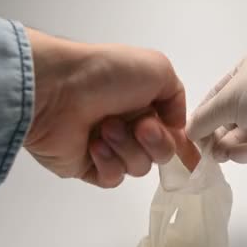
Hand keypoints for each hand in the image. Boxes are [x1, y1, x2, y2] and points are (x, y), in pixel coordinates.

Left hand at [23, 28, 186, 187]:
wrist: (57, 88)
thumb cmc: (107, 73)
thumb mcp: (158, 68)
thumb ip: (177, 97)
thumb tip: (175, 126)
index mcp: (146, 103)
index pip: (173, 132)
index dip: (183, 145)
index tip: (190, 155)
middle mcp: (130, 126)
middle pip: (162, 154)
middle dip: (155, 142)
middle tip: (139, 126)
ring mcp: (109, 148)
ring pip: (138, 167)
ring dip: (127, 147)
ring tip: (104, 128)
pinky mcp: (87, 167)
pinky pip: (112, 179)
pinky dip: (108, 163)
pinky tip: (94, 145)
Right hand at [187, 31, 246, 163]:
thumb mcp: (228, 100)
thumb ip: (206, 118)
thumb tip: (190, 132)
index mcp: (245, 71)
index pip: (216, 95)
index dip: (203, 116)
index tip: (192, 137)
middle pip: (231, 115)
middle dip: (217, 134)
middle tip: (207, 153)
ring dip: (231, 144)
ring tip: (220, 158)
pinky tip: (236, 158)